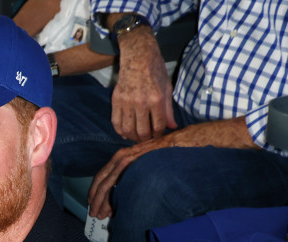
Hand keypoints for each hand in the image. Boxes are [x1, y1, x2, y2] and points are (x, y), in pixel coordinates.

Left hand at [87, 118, 254, 218]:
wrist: (215, 136)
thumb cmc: (198, 150)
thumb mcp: (172, 165)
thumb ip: (158, 173)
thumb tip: (148, 192)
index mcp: (142, 153)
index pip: (115, 170)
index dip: (104, 186)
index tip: (98, 203)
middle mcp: (140, 149)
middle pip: (110, 171)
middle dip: (99, 192)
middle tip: (94, 211)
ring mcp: (145, 148)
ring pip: (114, 170)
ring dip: (104, 191)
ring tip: (100, 210)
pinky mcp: (152, 150)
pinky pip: (128, 165)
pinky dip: (117, 180)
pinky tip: (112, 196)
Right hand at [111, 27, 175, 141]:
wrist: (138, 57)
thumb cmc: (155, 71)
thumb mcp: (167, 89)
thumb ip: (168, 110)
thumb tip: (172, 126)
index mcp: (156, 99)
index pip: (158, 126)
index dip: (159, 134)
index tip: (158, 135)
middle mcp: (141, 102)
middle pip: (142, 131)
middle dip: (146, 139)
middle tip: (148, 139)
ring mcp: (126, 102)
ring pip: (128, 130)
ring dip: (133, 137)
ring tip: (137, 137)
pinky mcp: (116, 100)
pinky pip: (116, 122)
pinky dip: (120, 131)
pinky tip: (125, 132)